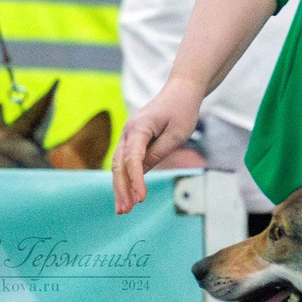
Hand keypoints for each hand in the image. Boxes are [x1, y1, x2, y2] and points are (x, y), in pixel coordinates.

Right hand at [113, 78, 204, 213]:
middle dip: (121, 189)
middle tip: (124, 211)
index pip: (132, 159)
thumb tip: (141, 173)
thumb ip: (159, 153)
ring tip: (123, 208)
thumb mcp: (178, 134)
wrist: (181, 90)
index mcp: (139, 128)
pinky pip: (125, 161)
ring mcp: (128, 135)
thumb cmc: (182, 110)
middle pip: (119, 164)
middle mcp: (128, 132)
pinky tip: (127, 194)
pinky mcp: (133, 140)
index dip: (135, 181)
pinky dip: (125, 178)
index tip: (141, 199)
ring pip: (119, 165)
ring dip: (120, 187)